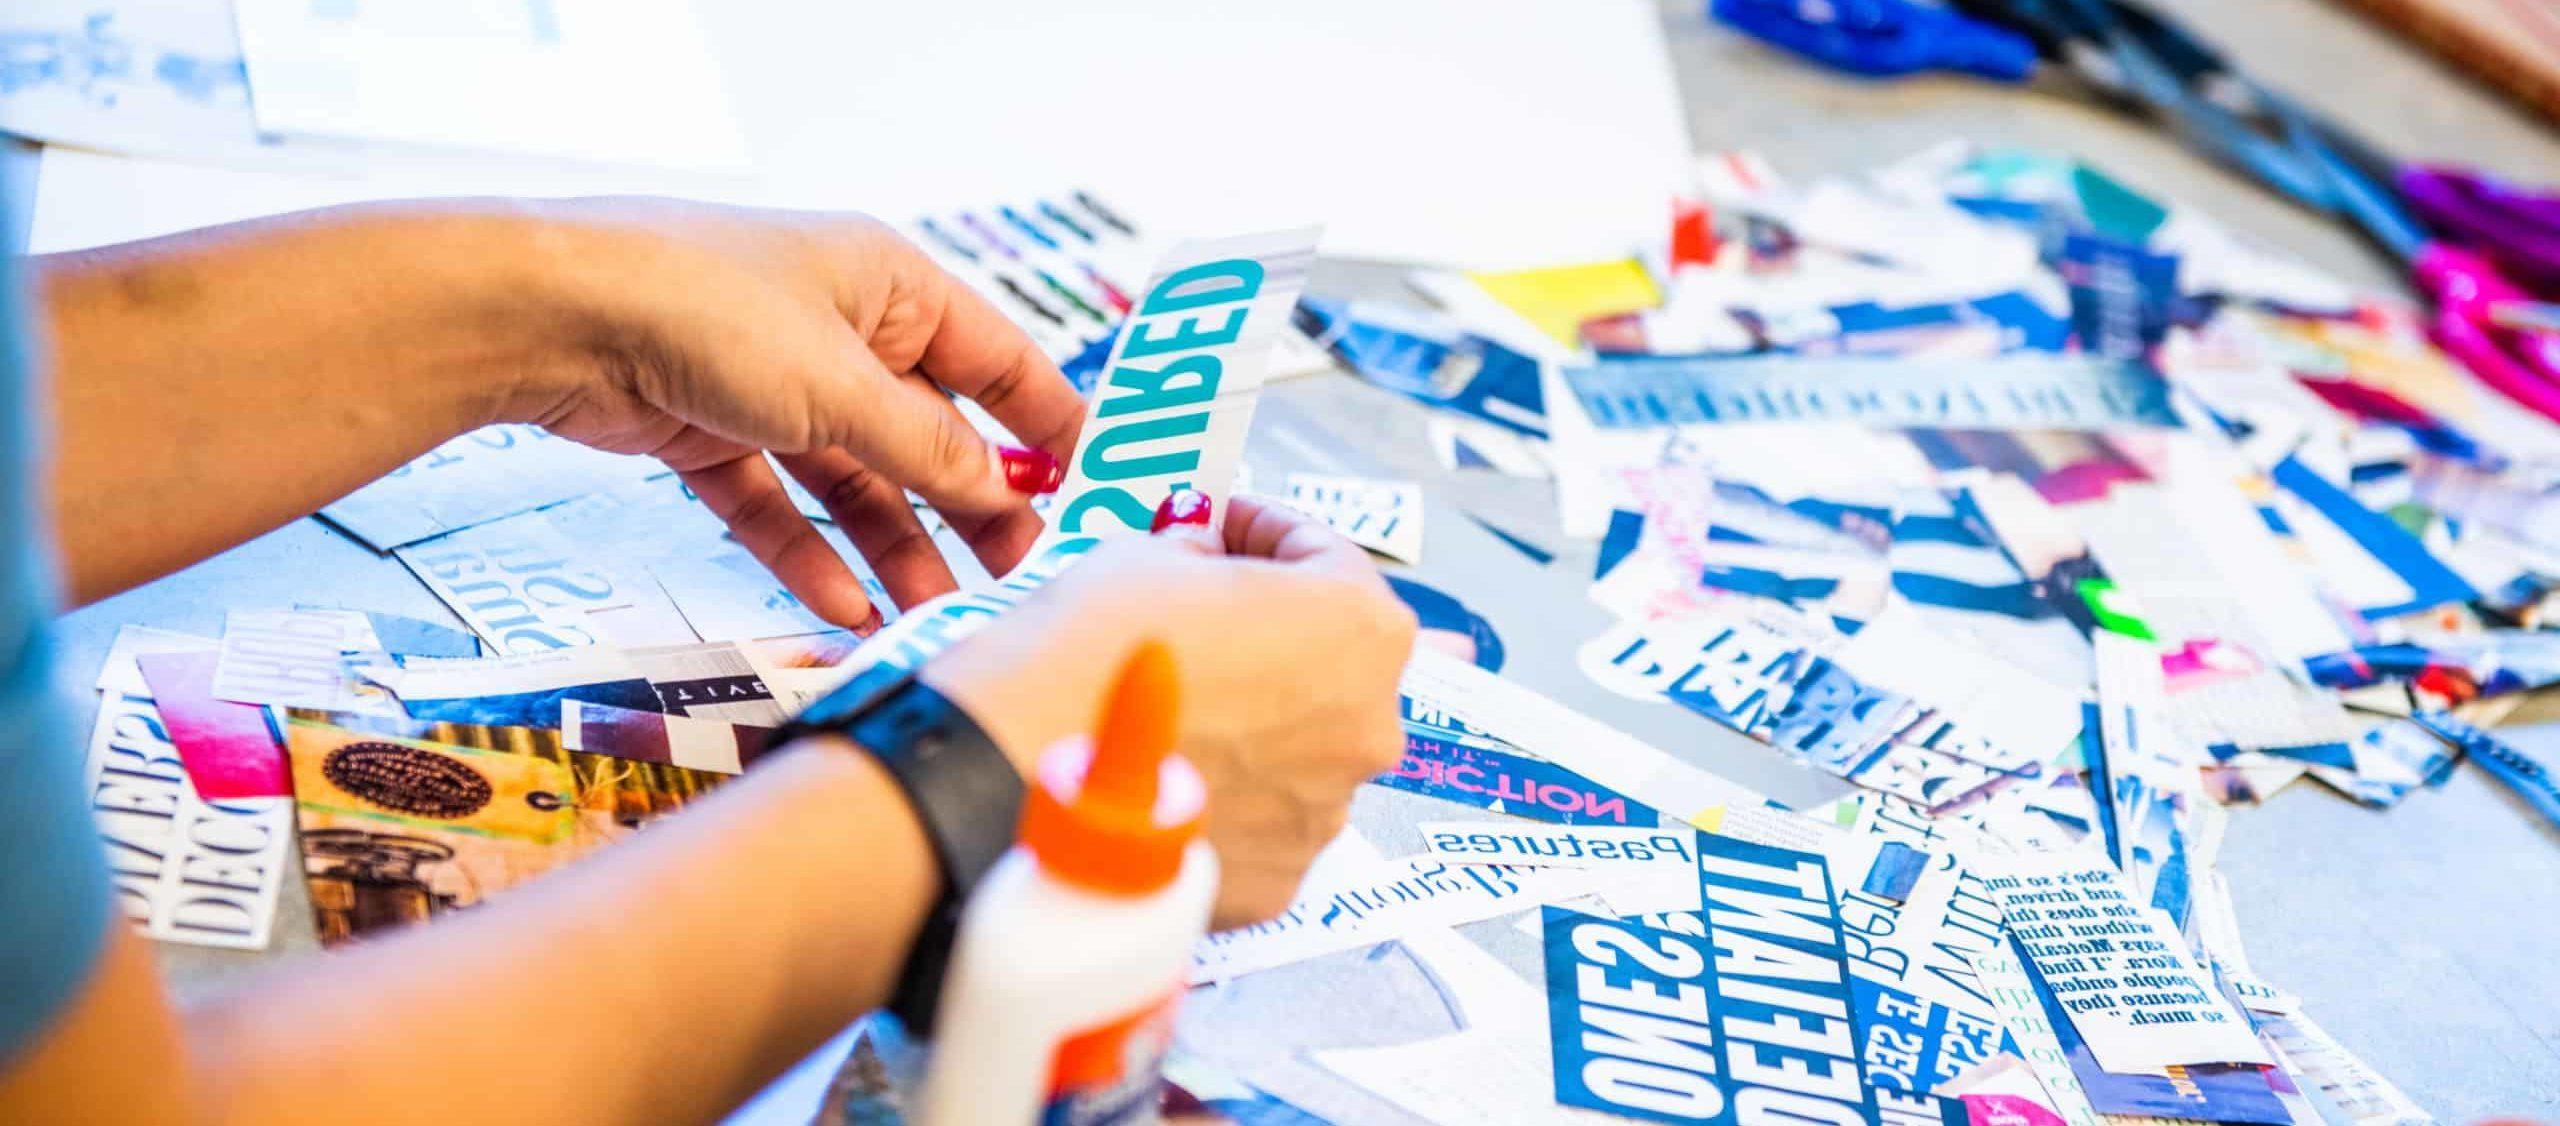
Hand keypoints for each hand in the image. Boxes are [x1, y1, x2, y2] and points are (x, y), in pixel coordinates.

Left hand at [494, 198, 1087, 631]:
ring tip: (931, 612)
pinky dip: (808, 551)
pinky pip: (777, 502)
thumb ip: (925, 450)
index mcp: (889, 284)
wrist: (550, 313)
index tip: (1089, 486)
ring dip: (891, 546)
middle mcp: (836, 327)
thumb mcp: (841, 387)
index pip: (996, 359)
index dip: (1046, 422)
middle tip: (1014, 575)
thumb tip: (998, 492)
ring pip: (852, 478)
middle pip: (925, 431)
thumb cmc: (705, 306)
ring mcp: (770, 380)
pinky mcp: (708, 427)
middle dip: (969, 506)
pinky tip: (841, 606)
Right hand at [922, 497, 1418, 928]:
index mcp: (1358, 626)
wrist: (1014, 776)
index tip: (1224, 529)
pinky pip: (1261, 821)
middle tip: (1197, 617)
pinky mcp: (1279, 879)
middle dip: (1267, 632)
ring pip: (1298, 750)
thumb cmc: (1087, 655)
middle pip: (1326, 662)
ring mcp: (1325, 812)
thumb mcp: (1144, 555)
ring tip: (1174, 706)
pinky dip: (1227, 794)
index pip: (1328, 555)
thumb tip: (1206, 559)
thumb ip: (1200, 554)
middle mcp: (1368, 724)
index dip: (1264, 532)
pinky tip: (1168, 770)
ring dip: (1252, 721)